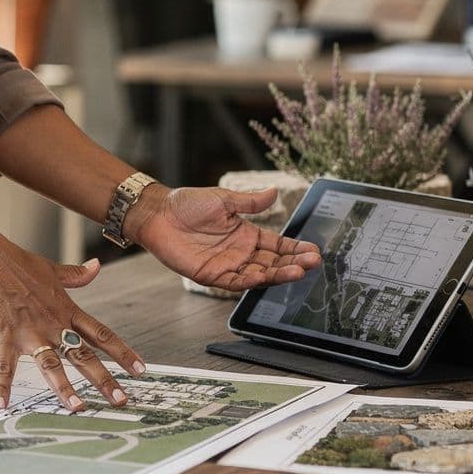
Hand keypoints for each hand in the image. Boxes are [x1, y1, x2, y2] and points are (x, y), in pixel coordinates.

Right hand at [0, 235, 148, 413]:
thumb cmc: (14, 262)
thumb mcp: (51, 269)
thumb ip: (75, 275)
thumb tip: (96, 267)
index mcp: (65, 310)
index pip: (101, 334)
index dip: (122, 352)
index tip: (139, 369)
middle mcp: (52, 324)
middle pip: (83, 355)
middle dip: (103, 379)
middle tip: (120, 399)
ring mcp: (30, 332)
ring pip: (52, 365)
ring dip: (65, 388)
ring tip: (77, 407)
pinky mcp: (5, 336)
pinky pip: (5, 366)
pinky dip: (2, 386)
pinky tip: (2, 403)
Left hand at [129, 185, 321, 292]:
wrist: (158, 214)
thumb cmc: (187, 204)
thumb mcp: (223, 199)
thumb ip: (250, 201)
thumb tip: (275, 192)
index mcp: (247, 233)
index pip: (278, 244)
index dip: (296, 248)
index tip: (314, 250)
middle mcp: (241, 252)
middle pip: (273, 262)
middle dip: (294, 263)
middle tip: (313, 263)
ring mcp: (228, 264)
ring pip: (259, 274)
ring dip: (278, 274)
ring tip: (298, 271)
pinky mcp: (212, 275)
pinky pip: (235, 281)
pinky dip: (250, 281)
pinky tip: (264, 276)